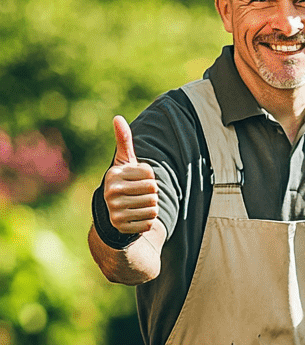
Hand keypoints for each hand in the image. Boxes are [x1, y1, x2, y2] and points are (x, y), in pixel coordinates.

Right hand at [103, 117, 158, 235]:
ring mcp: (115, 210)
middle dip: (152, 194)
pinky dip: (147, 221)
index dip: (149, 178)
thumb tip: (118, 117)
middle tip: (139, 195)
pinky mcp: (122, 226)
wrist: (113, 213)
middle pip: (153, 191)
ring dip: (151, 208)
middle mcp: (111, 192)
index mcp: (114, 174)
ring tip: (138, 205)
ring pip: (153, 207)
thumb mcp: (123, 162)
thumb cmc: (124, 182)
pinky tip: (137, 217)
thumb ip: (124, 141)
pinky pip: (149, 223)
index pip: (150, 174)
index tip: (137, 181)